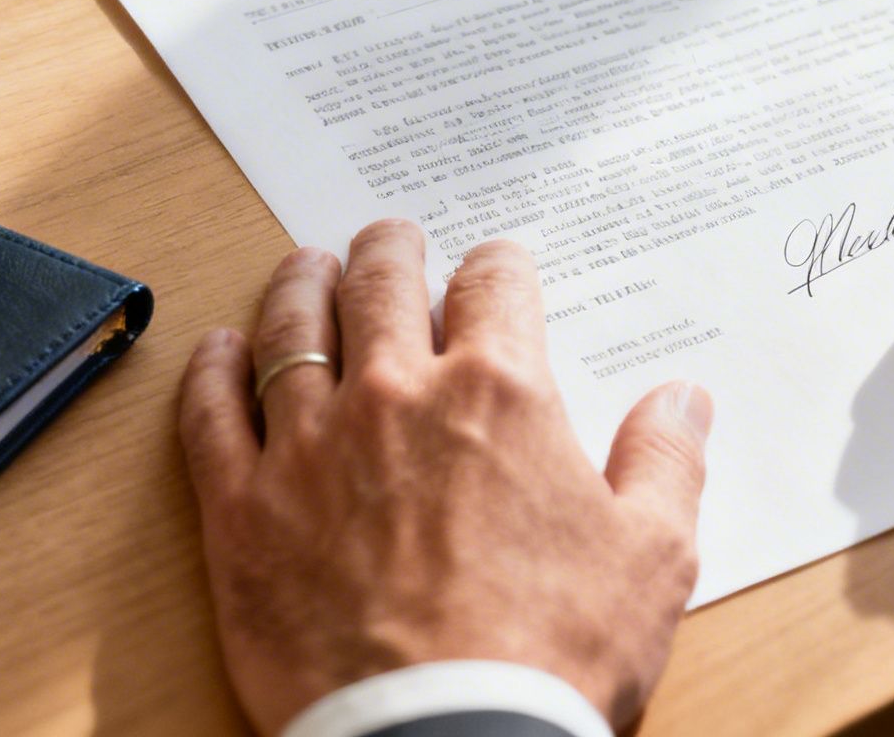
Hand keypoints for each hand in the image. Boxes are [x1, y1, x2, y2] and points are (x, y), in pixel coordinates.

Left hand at [178, 221, 712, 734]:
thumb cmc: (553, 654)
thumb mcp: (652, 556)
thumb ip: (666, 461)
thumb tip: (683, 399)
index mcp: (500, 393)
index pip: (496, 285)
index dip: (498, 267)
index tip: (496, 269)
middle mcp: (395, 396)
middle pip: (381, 283)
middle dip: (389, 250)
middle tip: (389, 238)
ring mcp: (308, 448)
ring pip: (290, 329)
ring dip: (299, 285)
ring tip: (306, 267)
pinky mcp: (240, 511)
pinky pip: (210, 413)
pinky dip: (212, 369)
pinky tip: (218, 348)